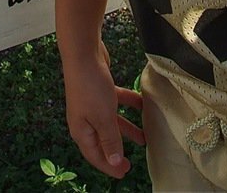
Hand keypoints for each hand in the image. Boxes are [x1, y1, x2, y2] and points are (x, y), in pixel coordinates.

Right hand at [62, 42, 144, 178]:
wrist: (83, 52)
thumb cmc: (90, 86)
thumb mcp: (103, 117)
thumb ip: (110, 139)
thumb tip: (114, 161)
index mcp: (81, 130)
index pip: (95, 155)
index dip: (109, 166)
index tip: (123, 173)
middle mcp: (85, 119)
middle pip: (103, 140)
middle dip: (118, 151)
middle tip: (131, 164)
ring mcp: (92, 104)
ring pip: (112, 122)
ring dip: (128, 129)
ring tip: (144, 138)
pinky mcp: (100, 89)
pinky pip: (117, 103)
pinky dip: (129, 105)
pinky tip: (143, 105)